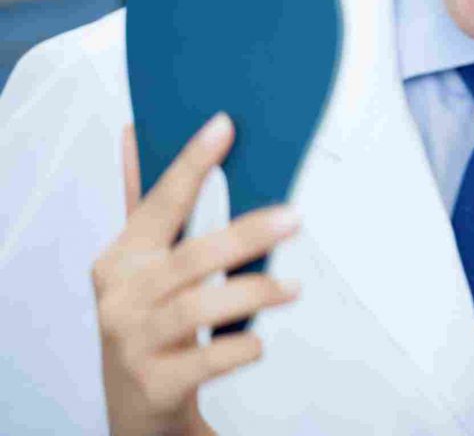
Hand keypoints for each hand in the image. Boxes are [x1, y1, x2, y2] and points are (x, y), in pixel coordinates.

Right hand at [92, 113, 300, 435]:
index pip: (160, 202)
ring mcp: (134, 343)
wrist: (137, 405)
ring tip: (291, 287)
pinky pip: (204, 361)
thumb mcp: (142, 265)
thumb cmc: (148, 322)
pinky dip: (237, 348)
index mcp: (121, 259)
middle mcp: (121, 298)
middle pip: (189, 258)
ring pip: (197, 309)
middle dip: (244, 235)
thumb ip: (147, 203)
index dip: (191, 163)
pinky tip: (258, 339)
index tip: (223, 127)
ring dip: (252, 292)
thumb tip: (134, 135)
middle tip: (291, 218)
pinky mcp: (155, 384)